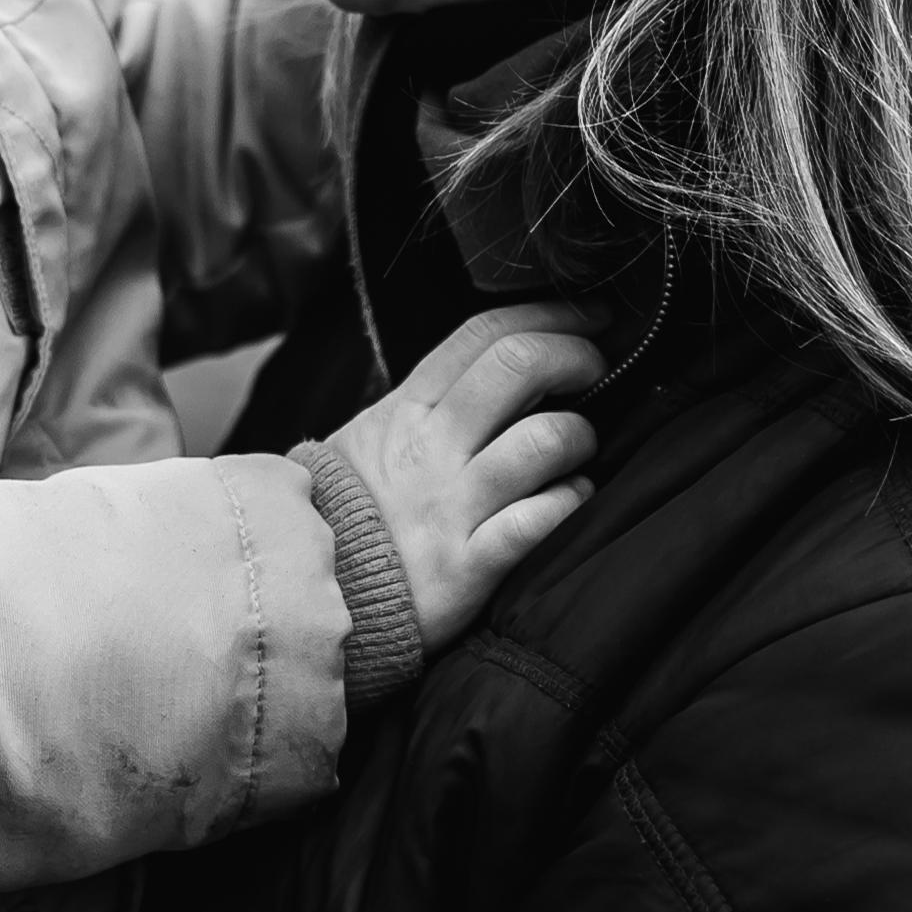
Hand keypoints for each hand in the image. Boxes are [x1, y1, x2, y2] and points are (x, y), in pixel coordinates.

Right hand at [322, 301, 607, 650]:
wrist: (314, 597)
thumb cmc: (353, 515)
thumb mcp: (372, 438)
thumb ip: (429, 401)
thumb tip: (504, 363)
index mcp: (407, 410)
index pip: (483, 333)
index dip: (547, 314)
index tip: (588, 318)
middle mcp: (430, 449)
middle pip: (518, 366)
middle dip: (577, 355)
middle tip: (597, 370)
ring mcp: (449, 507)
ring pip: (543, 441)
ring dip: (581, 436)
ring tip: (579, 449)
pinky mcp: (467, 567)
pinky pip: (541, 519)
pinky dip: (572, 501)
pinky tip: (572, 499)